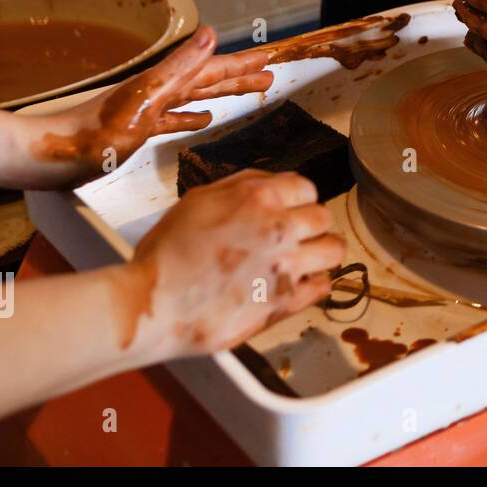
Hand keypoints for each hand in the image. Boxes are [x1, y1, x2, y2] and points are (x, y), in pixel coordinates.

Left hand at [30, 26, 272, 184]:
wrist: (46, 154)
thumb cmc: (91, 134)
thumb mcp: (143, 98)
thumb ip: (179, 67)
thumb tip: (211, 33)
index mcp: (162, 84)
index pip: (211, 69)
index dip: (241, 64)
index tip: (268, 58)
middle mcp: (156, 92)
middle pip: (207, 80)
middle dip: (238, 75)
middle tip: (268, 72)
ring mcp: (146, 110)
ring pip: (195, 97)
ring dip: (222, 93)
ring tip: (246, 89)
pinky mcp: (135, 130)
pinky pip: (174, 120)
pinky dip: (192, 118)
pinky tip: (200, 122)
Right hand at [125, 169, 346, 358]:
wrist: (152, 304)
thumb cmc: (166, 253)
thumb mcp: (198, 200)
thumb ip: (242, 186)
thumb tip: (273, 183)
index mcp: (259, 197)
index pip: (307, 188)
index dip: (298, 200)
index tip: (291, 211)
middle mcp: (280, 228)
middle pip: (324, 218)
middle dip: (312, 225)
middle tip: (296, 236)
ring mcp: (286, 266)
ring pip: (334, 250)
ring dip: (322, 252)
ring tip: (306, 259)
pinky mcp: (285, 302)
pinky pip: (322, 287)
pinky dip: (315, 284)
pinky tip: (298, 284)